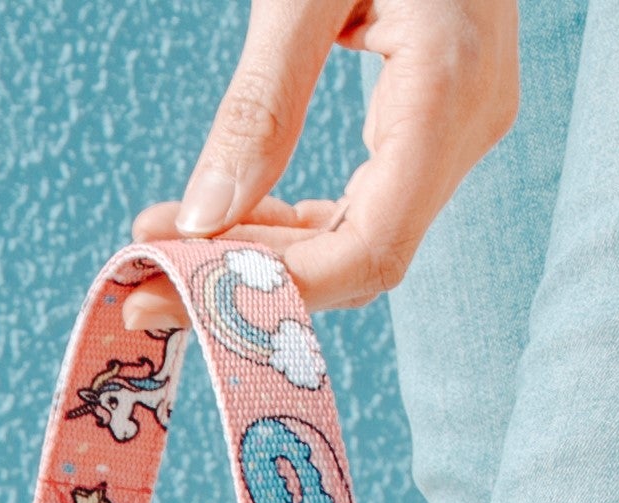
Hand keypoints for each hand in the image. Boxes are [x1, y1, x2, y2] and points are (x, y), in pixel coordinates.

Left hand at [116, 0, 518, 335]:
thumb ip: (260, 103)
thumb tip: (200, 219)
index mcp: (448, 90)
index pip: (367, 251)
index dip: (270, 291)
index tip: (168, 295)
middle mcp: (472, 122)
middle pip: (363, 256)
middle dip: (252, 278)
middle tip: (146, 284)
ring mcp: (467, 120)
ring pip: (366, 235)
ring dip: (268, 251)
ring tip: (173, 241)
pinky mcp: (444, 112)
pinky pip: (373, 196)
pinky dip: (300, 217)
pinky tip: (232, 211)